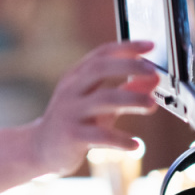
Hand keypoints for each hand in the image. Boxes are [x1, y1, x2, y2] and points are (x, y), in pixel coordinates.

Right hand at [28, 40, 157, 176]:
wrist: (40, 149)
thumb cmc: (73, 123)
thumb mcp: (100, 104)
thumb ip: (126, 91)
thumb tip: (153, 79)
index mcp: (76, 78)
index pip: (101, 54)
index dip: (126, 47)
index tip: (150, 45)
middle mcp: (71, 91)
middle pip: (100, 69)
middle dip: (129, 66)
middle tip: (153, 71)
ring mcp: (70, 112)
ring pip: (104, 99)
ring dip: (132, 99)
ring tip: (152, 105)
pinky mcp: (72, 136)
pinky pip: (101, 135)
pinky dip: (121, 140)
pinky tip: (136, 145)